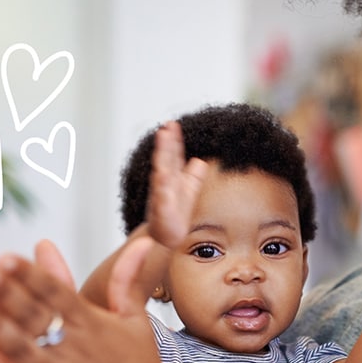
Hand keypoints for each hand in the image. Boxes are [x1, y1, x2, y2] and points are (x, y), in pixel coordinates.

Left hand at [0, 237, 175, 362]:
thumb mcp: (137, 325)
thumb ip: (128, 282)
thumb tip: (143, 241)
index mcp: (95, 327)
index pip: (59, 296)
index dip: (31, 277)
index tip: (6, 257)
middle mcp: (79, 353)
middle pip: (39, 320)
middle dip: (10, 295)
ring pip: (26, 353)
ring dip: (0, 330)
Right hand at [146, 121, 207, 248]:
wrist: (168, 238)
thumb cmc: (176, 214)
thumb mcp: (189, 191)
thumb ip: (193, 175)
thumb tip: (199, 161)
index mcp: (172, 178)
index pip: (173, 155)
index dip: (173, 140)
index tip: (173, 124)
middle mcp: (165, 183)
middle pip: (166, 159)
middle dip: (165, 143)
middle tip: (166, 126)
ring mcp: (162, 195)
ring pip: (162, 171)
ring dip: (161, 154)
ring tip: (162, 138)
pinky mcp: (162, 210)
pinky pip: (162, 196)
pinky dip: (162, 185)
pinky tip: (162, 173)